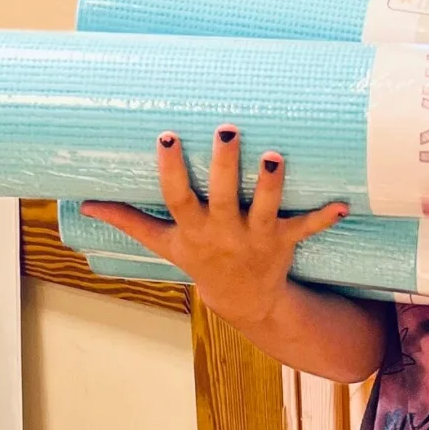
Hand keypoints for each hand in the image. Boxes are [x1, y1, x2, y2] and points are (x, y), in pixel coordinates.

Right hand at [81, 126, 347, 327]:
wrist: (243, 300)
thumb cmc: (201, 261)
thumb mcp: (164, 244)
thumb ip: (129, 221)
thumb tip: (85, 204)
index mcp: (193, 229)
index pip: (177, 197)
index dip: (171, 170)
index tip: (166, 137)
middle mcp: (225, 232)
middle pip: (224, 197)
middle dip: (226, 165)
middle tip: (228, 130)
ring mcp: (257, 238)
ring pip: (266, 209)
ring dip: (273, 184)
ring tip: (276, 155)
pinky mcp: (285, 241)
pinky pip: (307, 228)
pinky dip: (325, 218)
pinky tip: (344, 204)